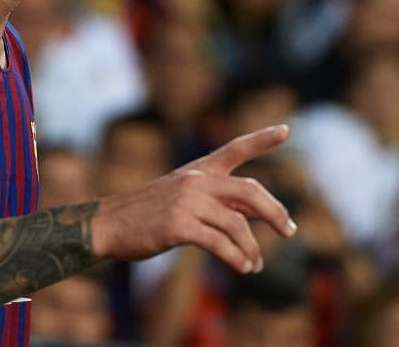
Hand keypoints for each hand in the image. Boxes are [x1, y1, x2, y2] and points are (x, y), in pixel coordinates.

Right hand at [91, 125, 296, 273]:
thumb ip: (219, 200)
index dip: (261, 140)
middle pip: (250, 191)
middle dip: (275, 212)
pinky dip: (235, 257)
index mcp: (198, 170)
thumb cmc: (148, 214)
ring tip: (254, 265)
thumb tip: (258, 213)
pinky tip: (242, 267)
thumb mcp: (183, 196)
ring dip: (252, 248)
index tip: (286, 130)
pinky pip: (218, 243)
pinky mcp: (178, 225)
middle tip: (290, 232)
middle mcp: (195, 180)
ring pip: (237, 224)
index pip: (235, 149)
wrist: (109, 223)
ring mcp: (186, 201)